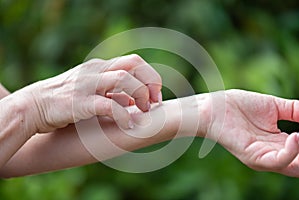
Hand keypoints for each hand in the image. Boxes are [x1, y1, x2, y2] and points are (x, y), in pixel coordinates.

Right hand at [22, 54, 161, 132]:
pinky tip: (127, 125)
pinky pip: (108, 105)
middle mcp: (95, 71)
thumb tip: (133, 100)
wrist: (32, 106)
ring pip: (123, 79)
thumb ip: (112, 92)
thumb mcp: (90, 90)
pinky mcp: (79, 102)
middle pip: (133, 63)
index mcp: (99, 67)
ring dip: (140, 95)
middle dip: (150, 82)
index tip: (155, 96)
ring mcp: (87, 84)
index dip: (150, 77)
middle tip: (153, 102)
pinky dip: (122, 115)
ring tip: (143, 112)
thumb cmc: (63, 101)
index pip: (134, 61)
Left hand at [206, 89, 298, 176]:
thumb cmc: (240, 106)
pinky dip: (292, 151)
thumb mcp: (275, 107)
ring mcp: (263, 158)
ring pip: (295, 167)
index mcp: (280, 144)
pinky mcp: (253, 157)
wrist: (215, 106)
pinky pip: (277, 161)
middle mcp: (274, 154)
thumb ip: (296, 111)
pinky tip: (297, 136)